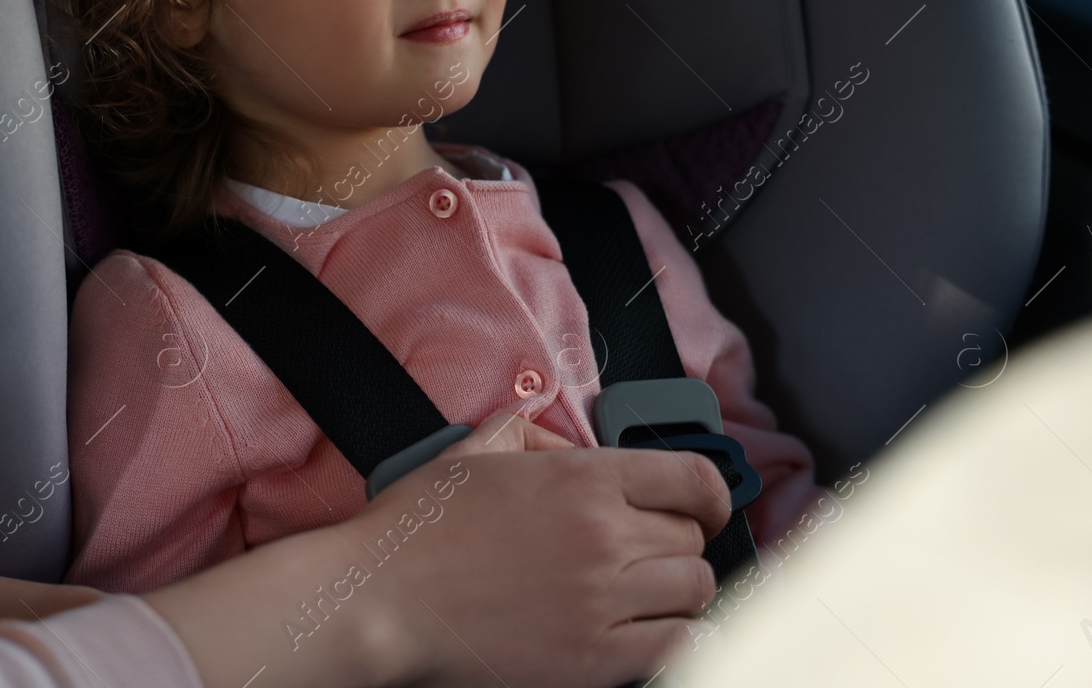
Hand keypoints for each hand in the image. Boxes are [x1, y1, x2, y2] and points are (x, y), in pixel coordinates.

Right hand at [348, 413, 728, 687]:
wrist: (381, 599)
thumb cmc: (422, 526)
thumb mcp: (477, 447)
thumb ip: (537, 431)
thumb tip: (578, 446)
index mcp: (584, 478)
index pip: (695, 480)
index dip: (709, 494)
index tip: (702, 506)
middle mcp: (605, 536)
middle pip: (693, 539)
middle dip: (678, 539)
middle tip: (647, 549)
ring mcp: (603, 602)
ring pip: (695, 592)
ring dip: (678, 588)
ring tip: (647, 590)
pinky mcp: (594, 660)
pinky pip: (678, 645)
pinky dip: (675, 635)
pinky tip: (650, 629)